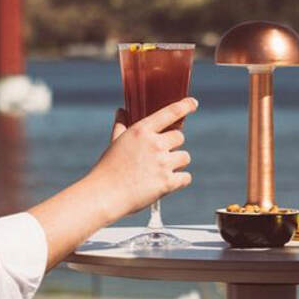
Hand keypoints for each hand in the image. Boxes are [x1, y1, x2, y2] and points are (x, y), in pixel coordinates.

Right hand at [87, 98, 196, 218]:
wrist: (104, 195)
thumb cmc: (108, 168)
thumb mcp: (115, 142)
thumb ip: (121, 125)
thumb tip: (122, 111)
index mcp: (141, 131)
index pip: (169, 113)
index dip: (184, 106)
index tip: (193, 103)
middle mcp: (154, 144)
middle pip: (179, 137)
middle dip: (172, 145)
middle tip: (160, 156)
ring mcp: (162, 163)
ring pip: (185, 157)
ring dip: (177, 163)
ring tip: (161, 171)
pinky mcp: (167, 183)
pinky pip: (186, 177)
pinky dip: (179, 180)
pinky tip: (167, 183)